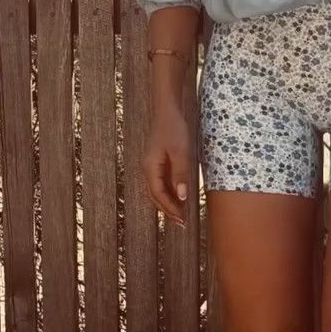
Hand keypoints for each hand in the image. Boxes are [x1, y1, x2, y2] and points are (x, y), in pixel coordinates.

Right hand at [142, 103, 190, 226]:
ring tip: (180, 213)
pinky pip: (163, 181)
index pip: (158, 194)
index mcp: (150, 167)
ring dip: (168, 202)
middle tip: (181, 222)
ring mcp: (153, 164)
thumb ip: (180, 174)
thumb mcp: (181, 152)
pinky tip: (179, 195)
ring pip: (158, 189)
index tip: (182, 219)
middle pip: (155, 195)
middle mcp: (148, 168)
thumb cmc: (174, 128)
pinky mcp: (160, 160)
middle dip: (167, 209)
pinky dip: (170, 191)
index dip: (170, 208)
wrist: (168, 108)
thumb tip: (181, 196)